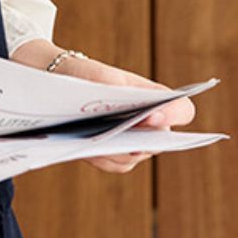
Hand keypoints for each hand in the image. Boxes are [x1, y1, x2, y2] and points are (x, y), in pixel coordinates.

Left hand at [10, 38, 195, 174]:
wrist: (56, 83)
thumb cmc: (84, 73)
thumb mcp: (99, 75)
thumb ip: (117, 89)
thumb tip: (130, 112)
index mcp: (155, 97)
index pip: (182, 110)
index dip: (172, 116)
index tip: (152, 116)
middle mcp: (150, 124)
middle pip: (158, 141)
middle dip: (139, 139)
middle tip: (120, 137)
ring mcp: (133, 142)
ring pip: (134, 156)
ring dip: (116, 150)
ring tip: (95, 142)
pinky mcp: (112, 155)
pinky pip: (114, 164)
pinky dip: (101, 158)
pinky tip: (87, 149)